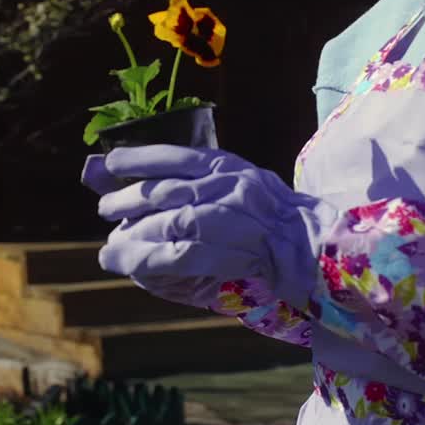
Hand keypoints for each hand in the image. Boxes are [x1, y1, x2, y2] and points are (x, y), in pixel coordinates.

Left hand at [81, 146, 336, 306]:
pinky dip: (155, 261)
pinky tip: (134, 267)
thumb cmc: (279, 218)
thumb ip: (205, 182)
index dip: (139, 158)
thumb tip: (154, 185)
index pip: (177, 156)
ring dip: (135, 238)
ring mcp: (236, 217)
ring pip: (170, 223)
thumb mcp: (243, 185)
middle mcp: (231, 185)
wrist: (320, 246)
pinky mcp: (238, 250)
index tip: (110, 163)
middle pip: (166, 190)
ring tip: (111, 251)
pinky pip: (185, 255)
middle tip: (105, 211)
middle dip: (128, 201)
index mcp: (231, 167)